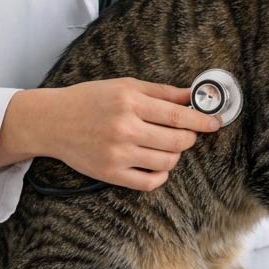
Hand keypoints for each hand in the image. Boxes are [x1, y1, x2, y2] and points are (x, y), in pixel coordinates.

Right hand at [0, 78, 220, 190]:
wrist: (53, 121)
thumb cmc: (89, 99)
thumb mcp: (124, 86)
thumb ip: (160, 91)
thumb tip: (191, 94)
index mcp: (129, 102)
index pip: (177, 114)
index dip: (201, 120)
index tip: (215, 122)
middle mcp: (124, 128)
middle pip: (176, 141)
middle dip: (189, 137)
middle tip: (187, 133)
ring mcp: (118, 154)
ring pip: (167, 162)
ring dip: (175, 155)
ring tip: (167, 146)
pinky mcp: (111, 174)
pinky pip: (149, 182)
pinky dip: (161, 175)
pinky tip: (157, 164)